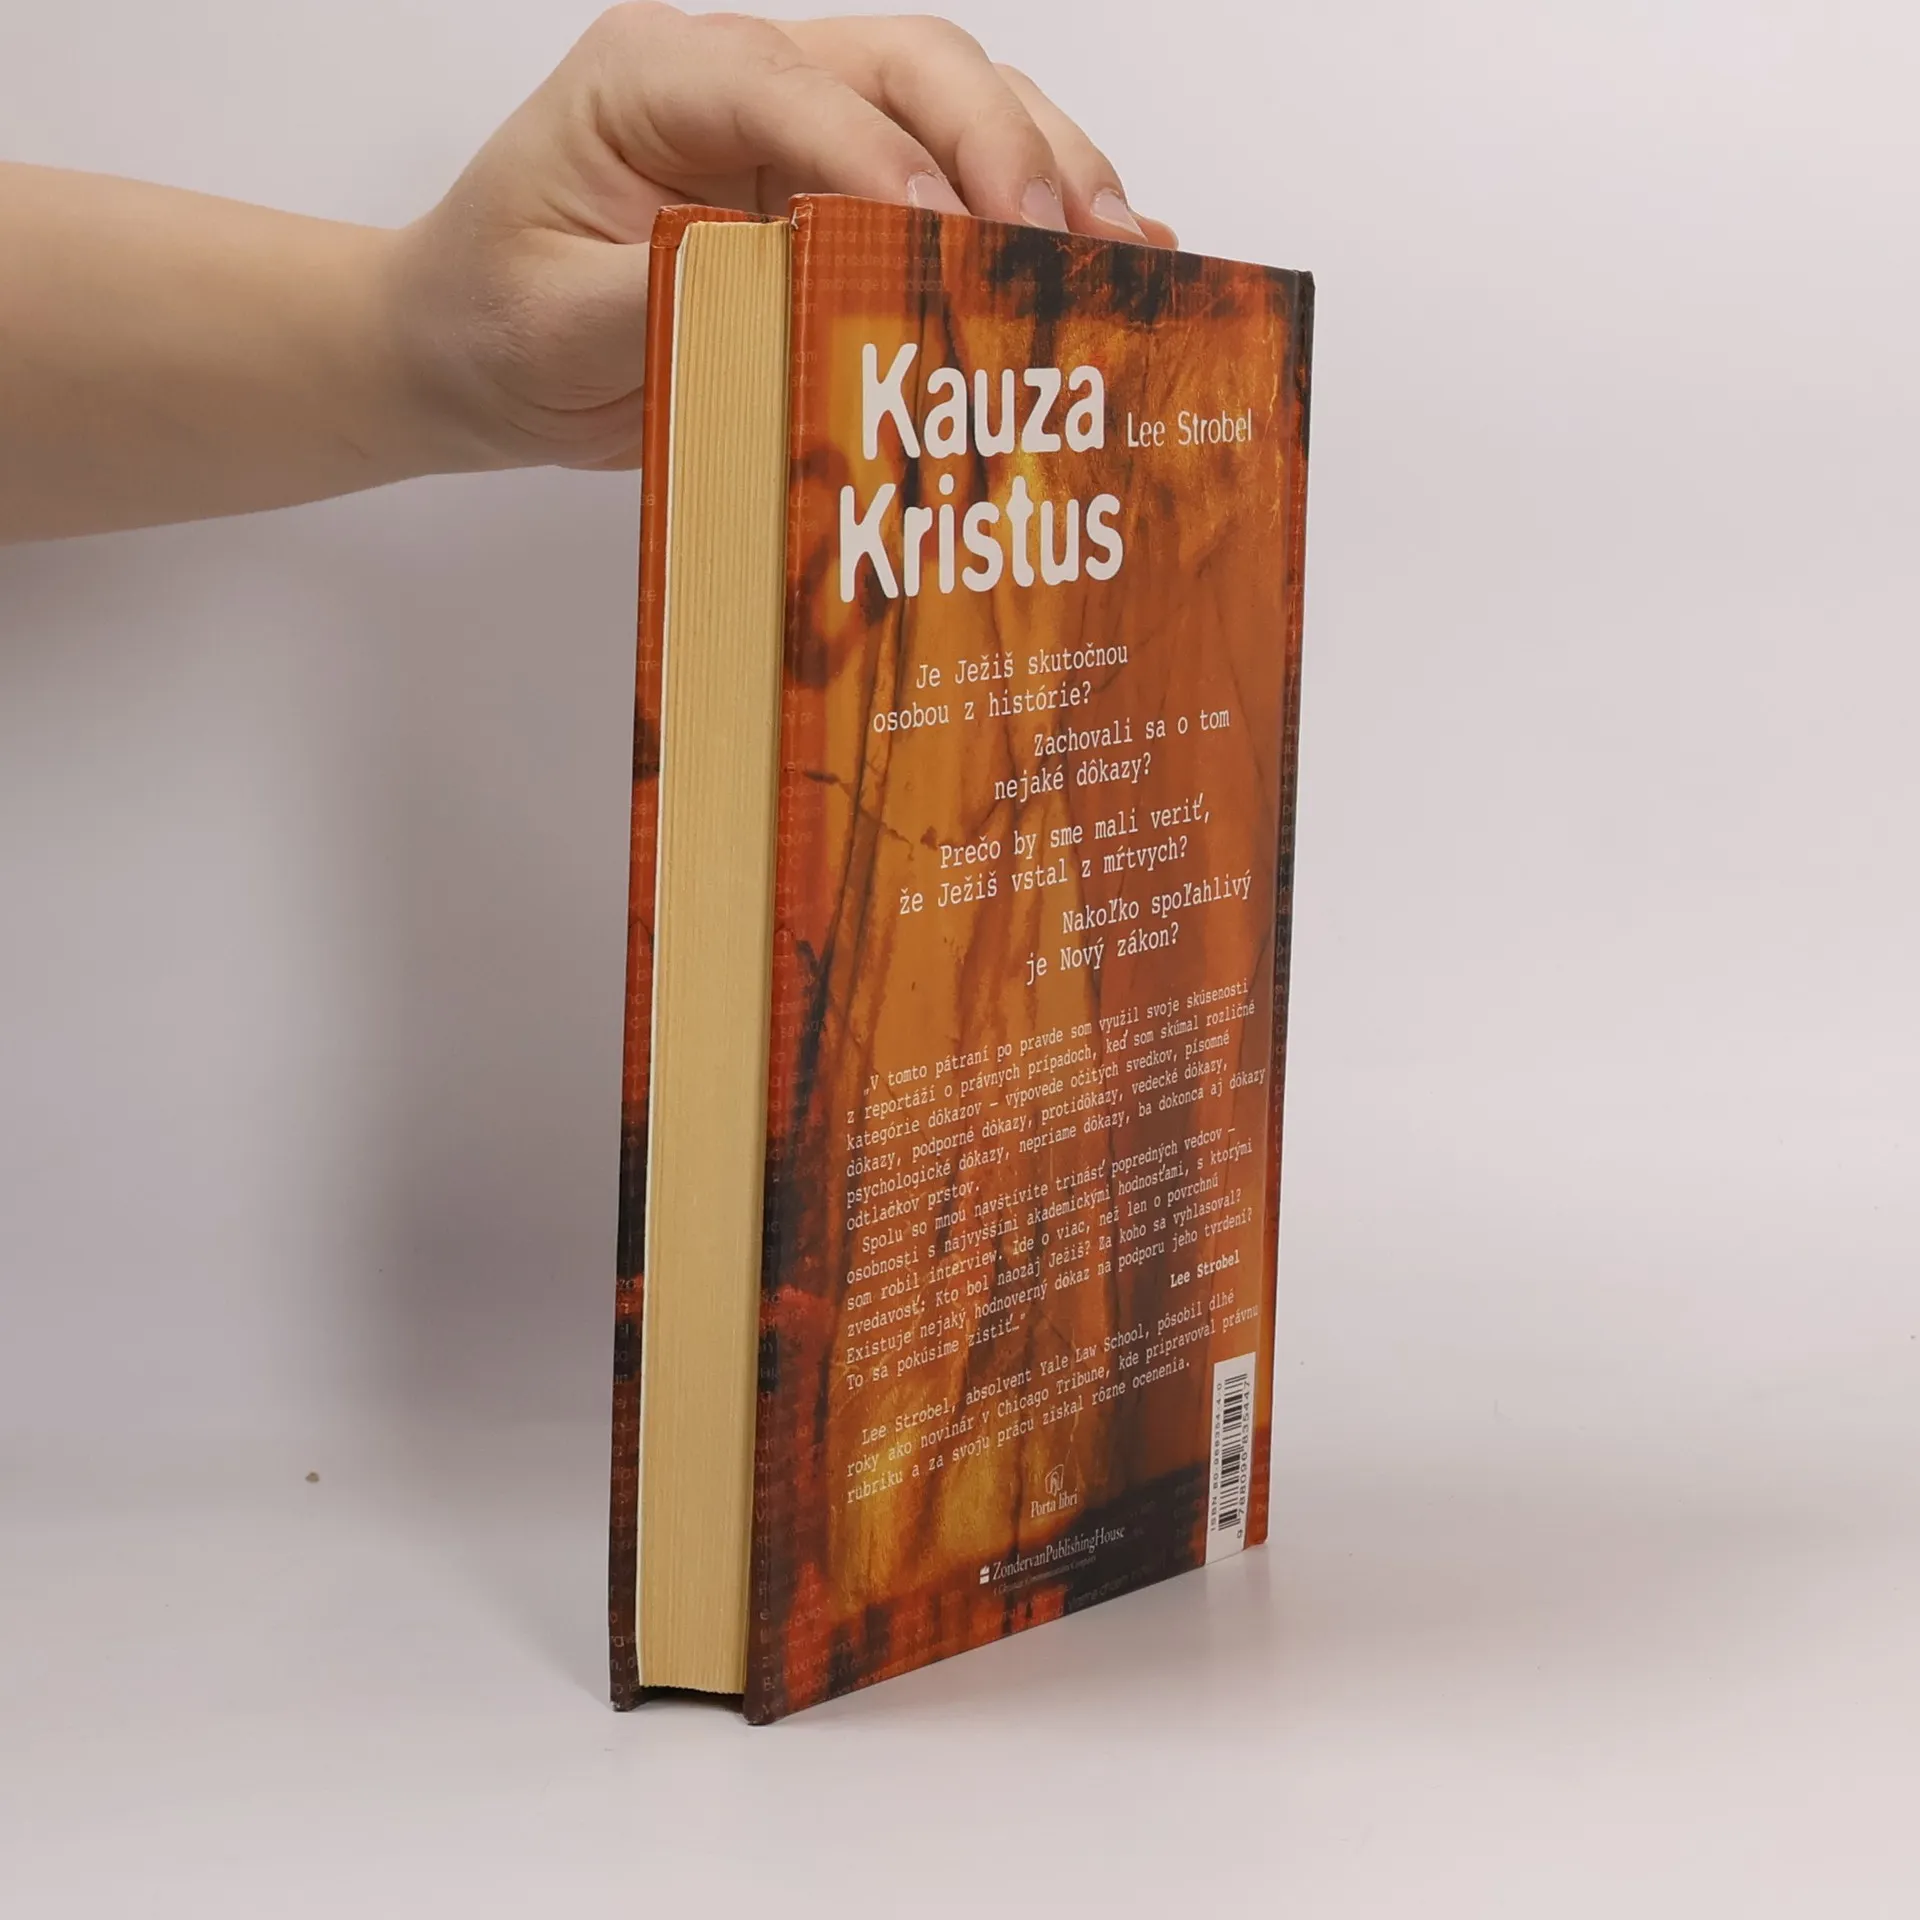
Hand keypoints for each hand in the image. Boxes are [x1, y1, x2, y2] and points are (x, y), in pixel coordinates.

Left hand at [392, 6, 1177, 474]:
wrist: (469, 349)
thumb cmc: (493, 318)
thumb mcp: (554, 318)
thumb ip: (670, 289)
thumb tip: (795, 280)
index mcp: (653, 77)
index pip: (789, 86)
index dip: (880, 153)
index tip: (943, 230)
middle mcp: (741, 81)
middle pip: (909, 66)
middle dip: (999, 145)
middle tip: (1059, 240)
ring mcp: (798, 131)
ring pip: (955, 106)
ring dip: (1044, 170)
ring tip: (1117, 249)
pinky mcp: (835, 193)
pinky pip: (949, 179)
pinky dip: (1029, 213)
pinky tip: (1103, 253)